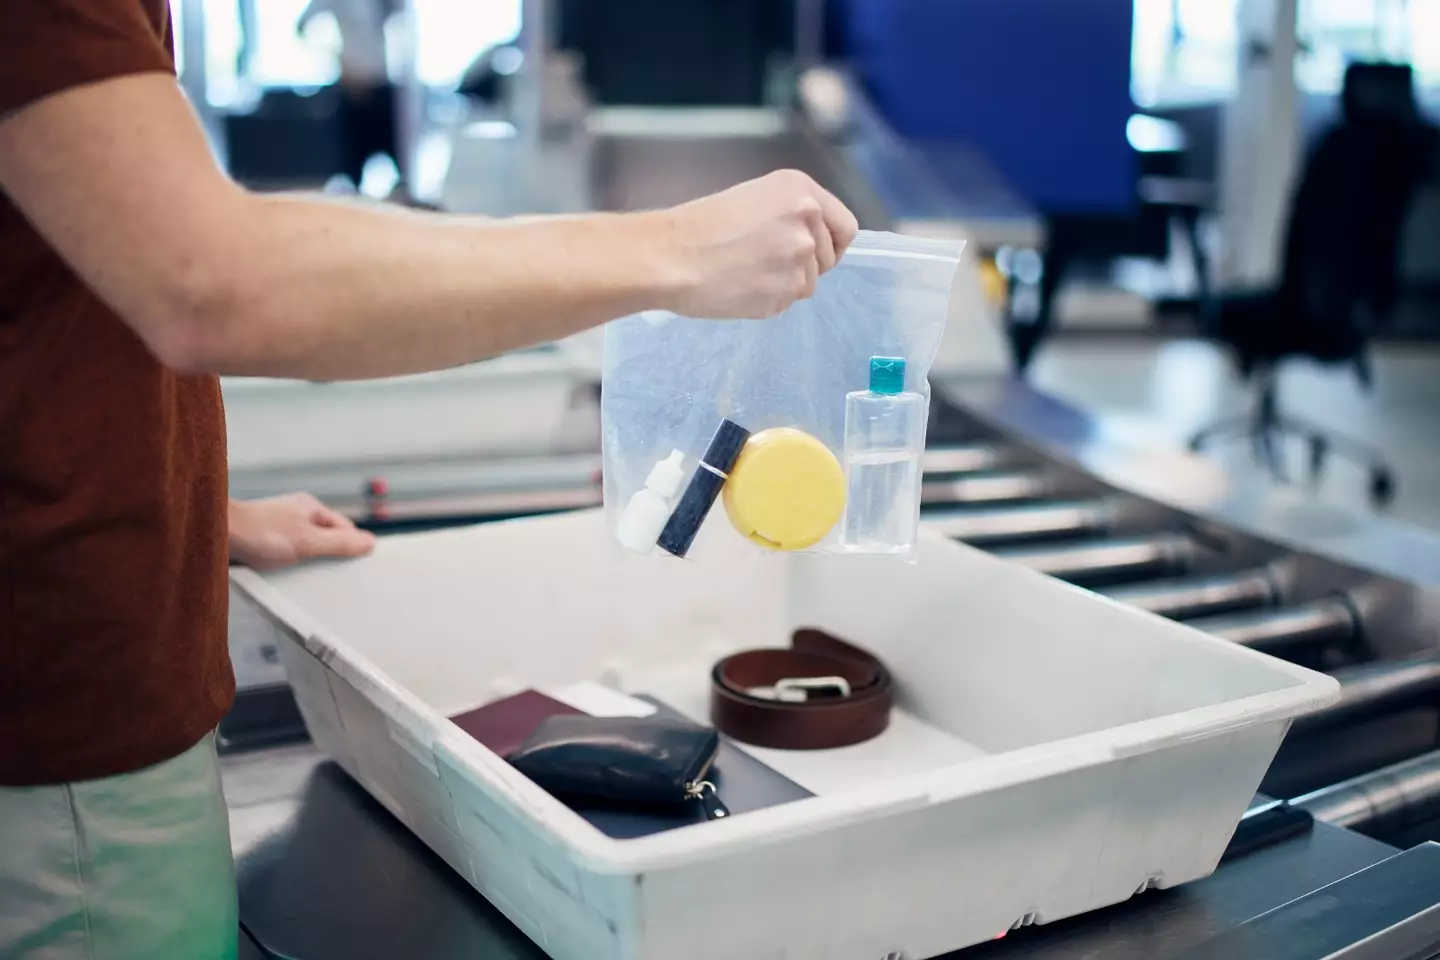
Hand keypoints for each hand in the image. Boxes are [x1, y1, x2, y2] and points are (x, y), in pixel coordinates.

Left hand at [228, 494, 375, 570]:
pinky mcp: (261, 540)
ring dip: (305, 563)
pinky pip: (283, 554)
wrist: (216, 535)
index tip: (355, 565)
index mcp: (310, 507)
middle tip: (332, 577)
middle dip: (328, 556)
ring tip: (306, 579)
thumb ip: (340, 543)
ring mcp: (277, 526)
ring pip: (303, 547)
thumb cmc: (261, 533)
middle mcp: (295, 513)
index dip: (351, 545)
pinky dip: (287, 566)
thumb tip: (370, 543)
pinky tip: (284, 577)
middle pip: (324, 537)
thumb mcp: (308, 541)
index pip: (344, 527)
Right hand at [661, 170, 859, 318]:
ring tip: (746, 272)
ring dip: (784, 284)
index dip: (832, 242)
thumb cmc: (700, 227)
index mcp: (801, 190)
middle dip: (805, 265)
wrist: (670, 256)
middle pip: (829, 258)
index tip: (817, 251)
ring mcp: (799, 258)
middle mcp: (807, 221)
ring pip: (808, 284)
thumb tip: (811, 243)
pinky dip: (768, 299)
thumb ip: (791, 216)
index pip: (846, 226)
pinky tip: (740, 286)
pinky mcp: (785, 292)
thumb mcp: (754, 199)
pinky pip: (787, 302)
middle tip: (765, 261)